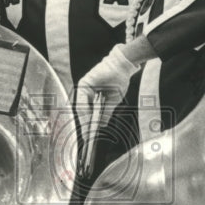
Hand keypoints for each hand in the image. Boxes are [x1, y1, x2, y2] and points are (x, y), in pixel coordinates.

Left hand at [75, 45, 138, 176]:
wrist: (123, 67)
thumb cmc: (118, 81)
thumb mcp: (112, 101)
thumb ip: (106, 113)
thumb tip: (102, 125)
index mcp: (92, 96)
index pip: (87, 113)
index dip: (88, 125)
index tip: (89, 136)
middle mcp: (86, 92)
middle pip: (82, 111)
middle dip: (85, 124)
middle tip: (87, 137)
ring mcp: (84, 88)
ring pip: (81, 107)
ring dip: (85, 120)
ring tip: (88, 131)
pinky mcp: (84, 83)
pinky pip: (83, 100)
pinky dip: (85, 110)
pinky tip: (89, 120)